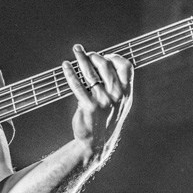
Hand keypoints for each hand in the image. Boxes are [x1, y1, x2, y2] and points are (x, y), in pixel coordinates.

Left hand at [61, 44, 132, 167]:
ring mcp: (103, 101)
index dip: (115, 57)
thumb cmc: (107, 119)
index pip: (126, 67)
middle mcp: (117, 96)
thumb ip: (118, 85)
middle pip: (106, 67)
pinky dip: (71, 73)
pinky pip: (78, 85)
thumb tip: (106, 62)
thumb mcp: (120, 103)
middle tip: (86, 53)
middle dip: (95, 56)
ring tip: (76, 49)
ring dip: (82, 58)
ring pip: (91, 74)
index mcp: (126, 93)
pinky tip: (66, 66)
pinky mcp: (89, 106)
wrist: (97, 142)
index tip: (105, 55)